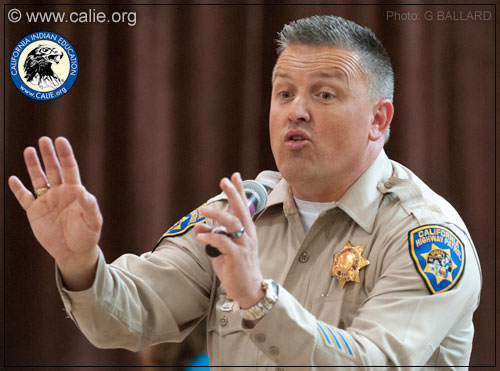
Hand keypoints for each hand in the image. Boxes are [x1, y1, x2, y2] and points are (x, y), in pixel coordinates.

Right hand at [8, 137, 101, 289]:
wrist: (74, 252)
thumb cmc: (87, 235)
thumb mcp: (93, 221)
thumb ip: (89, 206)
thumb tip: (83, 191)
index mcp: (75, 192)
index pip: (70, 168)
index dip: (65, 154)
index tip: (60, 140)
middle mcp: (60, 193)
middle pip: (53, 169)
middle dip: (49, 155)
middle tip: (44, 139)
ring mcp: (47, 201)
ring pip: (38, 179)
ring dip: (33, 166)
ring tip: (29, 150)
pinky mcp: (35, 213)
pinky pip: (25, 198)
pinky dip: (19, 189)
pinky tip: (14, 179)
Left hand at [194, 173, 264, 308]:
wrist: (248, 289)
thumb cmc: (236, 268)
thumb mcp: (222, 250)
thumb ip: (212, 236)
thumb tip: (198, 225)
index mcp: (246, 230)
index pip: (244, 207)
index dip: (239, 191)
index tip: (234, 175)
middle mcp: (247, 235)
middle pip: (240, 210)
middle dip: (232, 194)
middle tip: (224, 180)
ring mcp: (243, 245)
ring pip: (232, 224)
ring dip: (217, 215)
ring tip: (203, 211)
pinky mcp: (237, 256)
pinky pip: (223, 242)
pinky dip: (210, 237)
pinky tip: (200, 236)